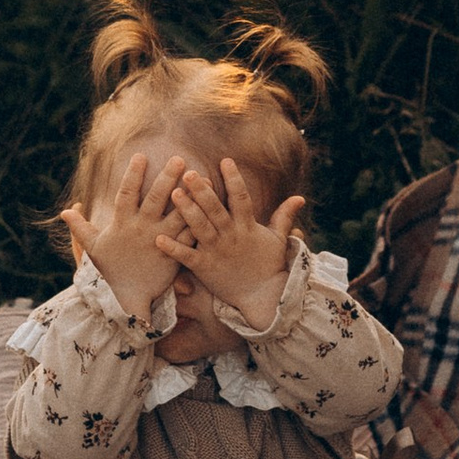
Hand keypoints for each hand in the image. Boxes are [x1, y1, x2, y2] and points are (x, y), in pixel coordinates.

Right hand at [62, 148, 193, 321]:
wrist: (129, 298)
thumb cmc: (112, 270)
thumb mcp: (93, 248)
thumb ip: (80, 228)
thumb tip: (65, 211)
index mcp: (122, 224)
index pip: (126, 194)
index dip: (132, 175)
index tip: (141, 156)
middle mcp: (142, 229)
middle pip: (155, 198)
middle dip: (166, 177)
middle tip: (178, 158)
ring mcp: (159, 240)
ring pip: (177, 214)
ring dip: (189, 195)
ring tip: (200, 176)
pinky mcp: (174, 253)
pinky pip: (189, 234)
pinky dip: (199, 220)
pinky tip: (210, 206)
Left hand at [167, 155, 303, 326]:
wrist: (263, 297)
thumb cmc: (269, 266)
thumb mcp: (278, 239)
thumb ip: (284, 216)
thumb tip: (300, 197)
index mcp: (247, 227)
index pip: (241, 198)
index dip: (234, 179)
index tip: (226, 161)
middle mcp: (231, 236)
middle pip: (216, 210)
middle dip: (203, 191)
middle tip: (190, 173)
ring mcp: (217, 252)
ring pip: (200, 228)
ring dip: (187, 211)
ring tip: (174, 193)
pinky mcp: (205, 268)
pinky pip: (187, 256)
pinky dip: (173, 248)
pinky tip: (159, 238)